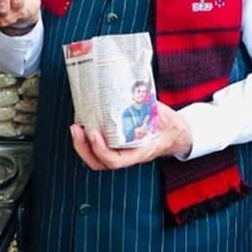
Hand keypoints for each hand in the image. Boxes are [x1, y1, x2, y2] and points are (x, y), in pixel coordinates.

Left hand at [69, 102, 192, 170]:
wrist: (175, 132)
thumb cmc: (167, 124)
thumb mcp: (161, 114)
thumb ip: (146, 105)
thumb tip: (135, 89)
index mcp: (140, 152)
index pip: (115, 160)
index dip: (100, 149)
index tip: (93, 132)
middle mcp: (127, 155)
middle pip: (98, 162)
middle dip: (83, 147)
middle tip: (76, 128)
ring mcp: (120, 152)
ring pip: (95, 158)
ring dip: (81, 143)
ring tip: (76, 126)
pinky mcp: (115, 145)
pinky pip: (97, 147)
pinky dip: (86, 137)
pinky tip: (83, 121)